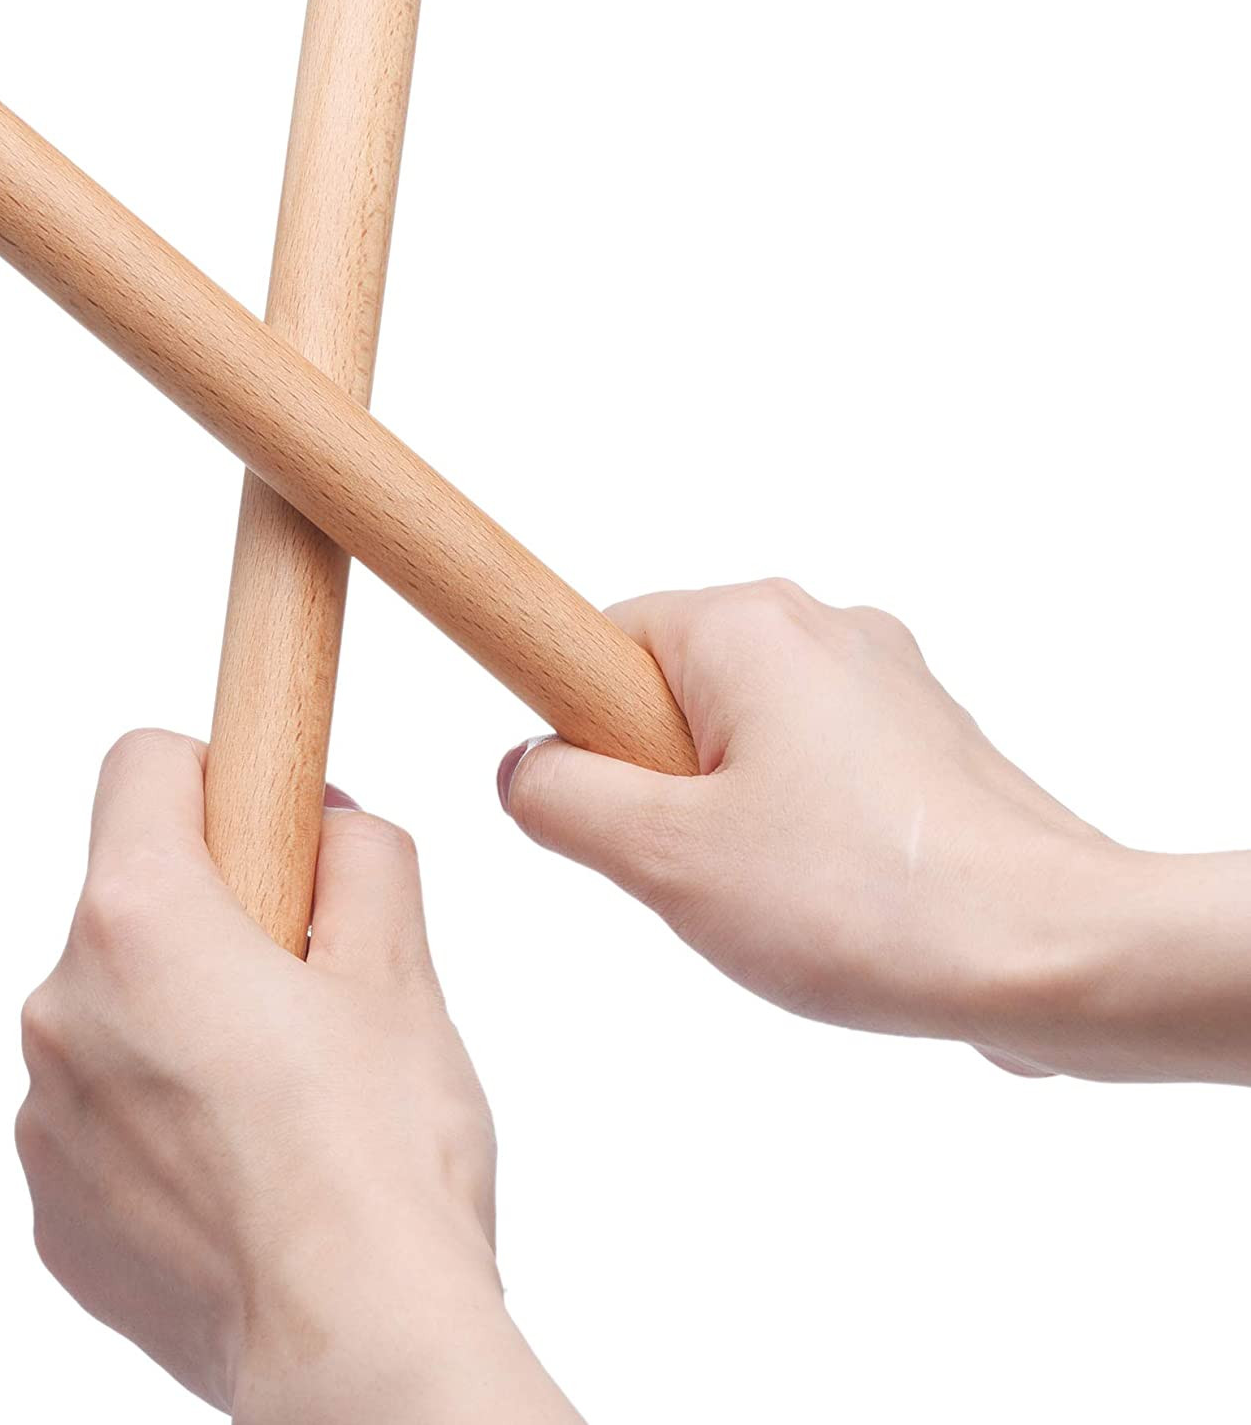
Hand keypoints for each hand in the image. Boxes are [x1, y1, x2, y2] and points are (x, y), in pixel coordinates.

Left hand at [17, 730, 581, 1423]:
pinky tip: (248, 1167)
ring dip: (188, 1020)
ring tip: (288, 1096)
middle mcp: (62, 1007)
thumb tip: (332, 828)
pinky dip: (163, 1115)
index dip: (221, 775)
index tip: (272, 825)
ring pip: (119, 1008)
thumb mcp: (403, 967)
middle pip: (134, 896)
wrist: (354, 1344)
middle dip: (220, 916)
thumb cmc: (382, 1155)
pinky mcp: (53, 1205)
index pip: (145, 765)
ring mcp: (46, 1114)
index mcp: (141, 922)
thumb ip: (366, 854)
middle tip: (312, 986)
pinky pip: (102, 1113)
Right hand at [497, 579, 1250, 1083]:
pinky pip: (811, 769)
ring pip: (741, 739)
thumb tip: (527, 770)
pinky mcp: (923, 742)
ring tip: (771, 893)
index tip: (598, 810)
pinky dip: (792, 828)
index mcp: (750, 626)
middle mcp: (823, 628)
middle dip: (656, 787)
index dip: (577, 730)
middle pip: (671, 691)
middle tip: (691, 868)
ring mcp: (884, 682)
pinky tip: (824, 898)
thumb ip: (561, 799)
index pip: (602, 639)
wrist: (1054, 955)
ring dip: (723, 817)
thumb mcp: (664, 857)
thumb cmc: (865, 900)